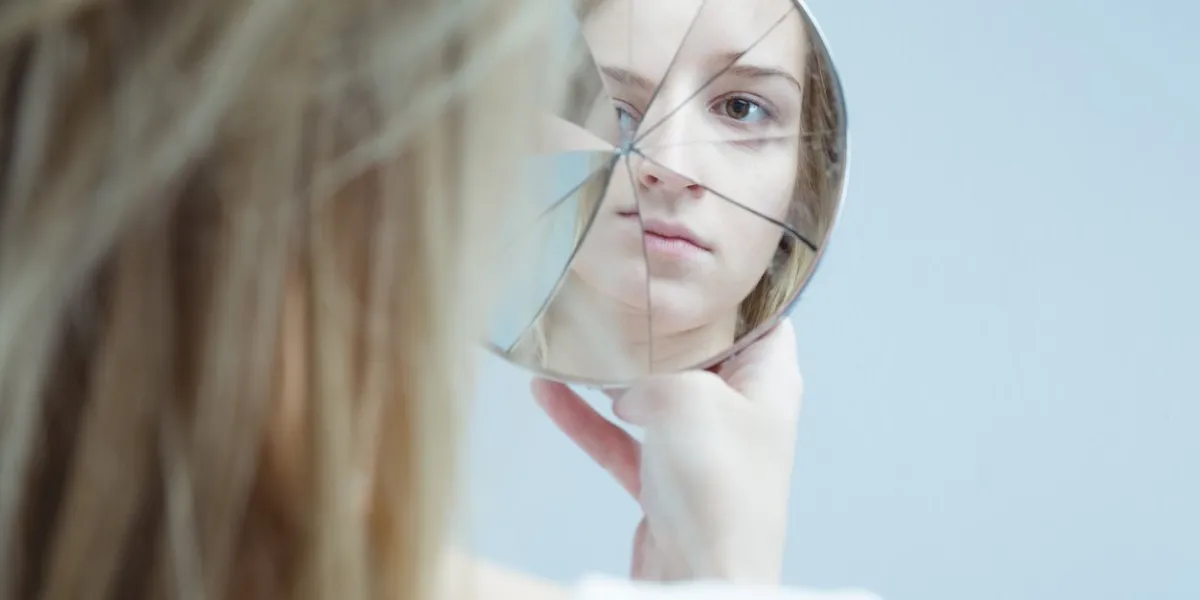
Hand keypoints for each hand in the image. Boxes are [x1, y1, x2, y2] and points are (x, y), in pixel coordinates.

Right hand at [532, 319, 802, 582]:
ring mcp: (702, 449)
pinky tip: (546, 394)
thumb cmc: (717, 487)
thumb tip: (626, 387)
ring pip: (652, 398)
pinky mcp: (664, 484)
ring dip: (612, 375)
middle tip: (622, 296)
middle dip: (658, 332)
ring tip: (571, 341)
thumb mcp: (687, 396)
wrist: (702, 577)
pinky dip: (586, 420)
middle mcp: (740, 412)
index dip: (731, 295)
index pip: (763, 319)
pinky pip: (620, 440)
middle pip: (699, 355)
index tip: (689, 272)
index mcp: (769, 381)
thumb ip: (653, 373)